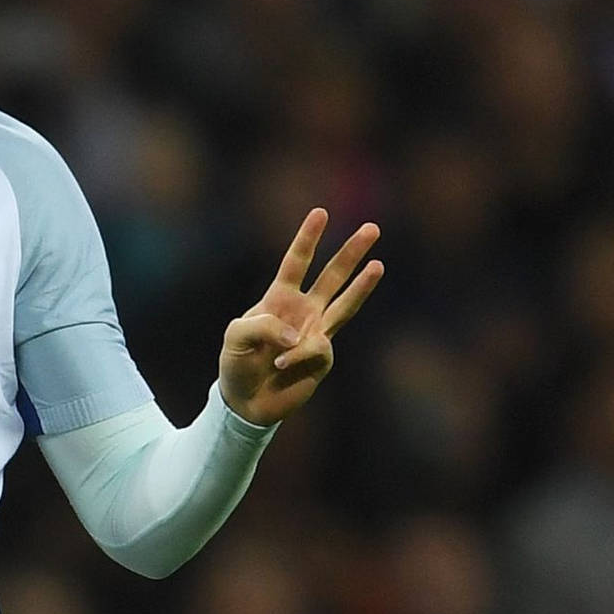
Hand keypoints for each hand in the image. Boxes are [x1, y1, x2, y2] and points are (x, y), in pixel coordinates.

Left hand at [218, 208, 381, 426]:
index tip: (320, 212)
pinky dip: (295, 356)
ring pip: (345, 305)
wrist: (246, 401)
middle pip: (332, 276)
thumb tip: (297, 334)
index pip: (296, 262)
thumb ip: (261, 326)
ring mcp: (317, 333)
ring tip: (379, 265)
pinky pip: (315, 349)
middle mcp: (303, 311)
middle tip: (372, 228)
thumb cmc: (236, 363)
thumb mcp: (235, 337)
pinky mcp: (322, 358)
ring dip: (363, 286)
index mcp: (279, 298)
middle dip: (350, 252)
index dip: (307, 239)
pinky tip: (279, 366)